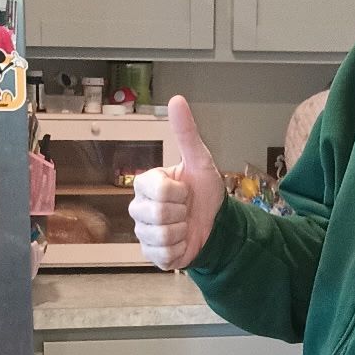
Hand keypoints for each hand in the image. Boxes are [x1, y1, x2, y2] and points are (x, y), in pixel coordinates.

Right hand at [129, 94, 224, 270]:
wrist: (216, 225)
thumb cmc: (204, 192)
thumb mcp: (200, 161)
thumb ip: (186, 133)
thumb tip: (176, 100)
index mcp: (145, 184)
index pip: (159, 190)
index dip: (180, 193)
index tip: (185, 190)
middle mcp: (138, 208)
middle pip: (159, 214)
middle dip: (182, 213)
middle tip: (186, 209)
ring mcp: (143, 232)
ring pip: (162, 236)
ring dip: (182, 231)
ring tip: (185, 224)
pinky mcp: (150, 254)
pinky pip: (164, 254)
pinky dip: (180, 249)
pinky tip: (182, 241)